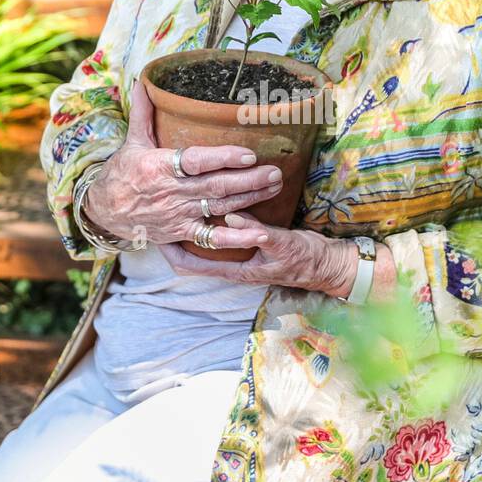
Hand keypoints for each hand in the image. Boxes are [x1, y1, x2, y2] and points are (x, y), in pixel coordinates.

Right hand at [83, 82, 283, 249]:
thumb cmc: (122, 172)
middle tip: (275, 172)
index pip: (196, 161)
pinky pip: (210, 239)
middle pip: (215, 186)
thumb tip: (144, 79)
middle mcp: (171, 192)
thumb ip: (143, 111)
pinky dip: (234, 239)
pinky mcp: (181, 233)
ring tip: (274, 187)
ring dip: (250, 199)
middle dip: (249, 180)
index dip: (224, 158)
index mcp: (159, 166)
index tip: (249, 154)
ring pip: (219, 207)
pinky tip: (257, 234)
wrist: (104, 211)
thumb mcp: (132, 141)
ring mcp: (178, 214)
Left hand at [156, 211, 361, 295]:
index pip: (192, 266)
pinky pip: (219, 240)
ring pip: (203, 247)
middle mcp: (233, 266)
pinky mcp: (248, 248)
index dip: (171, 252)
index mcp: (236, 270)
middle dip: (172, 240)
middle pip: (190, 257)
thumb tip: (230, 216)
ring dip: (187, 233)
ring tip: (171, 211)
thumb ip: (257, 232)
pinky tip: (203, 211)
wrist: (326, 265)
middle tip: (155, 216)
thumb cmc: (306, 258)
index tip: (155, 234)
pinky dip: (207, 228)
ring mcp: (239, 258)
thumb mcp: (283, 243)